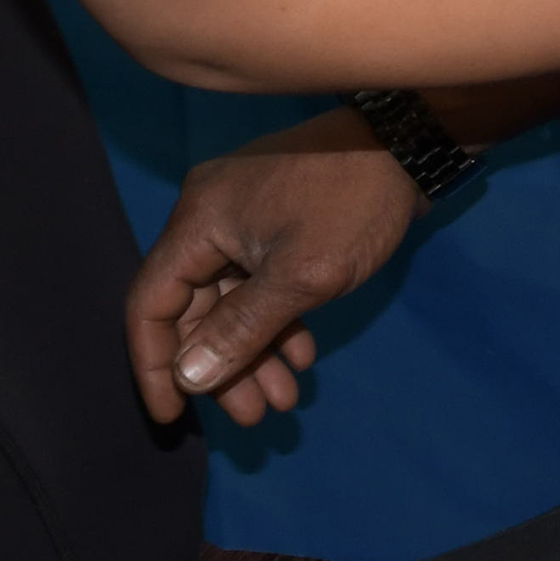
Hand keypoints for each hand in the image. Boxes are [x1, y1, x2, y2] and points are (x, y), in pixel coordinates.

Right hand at [125, 110, 424, 425]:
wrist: (409, 142)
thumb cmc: (350, 206)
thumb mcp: (299, 278)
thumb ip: (240, 330)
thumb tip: (188, 379)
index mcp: (198, 222)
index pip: (150, 304)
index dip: (154, 365)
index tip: (172, 418)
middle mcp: (209, 218)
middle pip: (194, 309)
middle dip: (222, 367)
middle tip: (254, 418)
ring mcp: (243, 220)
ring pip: (231, 301)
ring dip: (254, 351)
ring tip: (286, 400)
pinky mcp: (276, 223)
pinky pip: (259, 282)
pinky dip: (276, 321)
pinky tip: (302, 354)